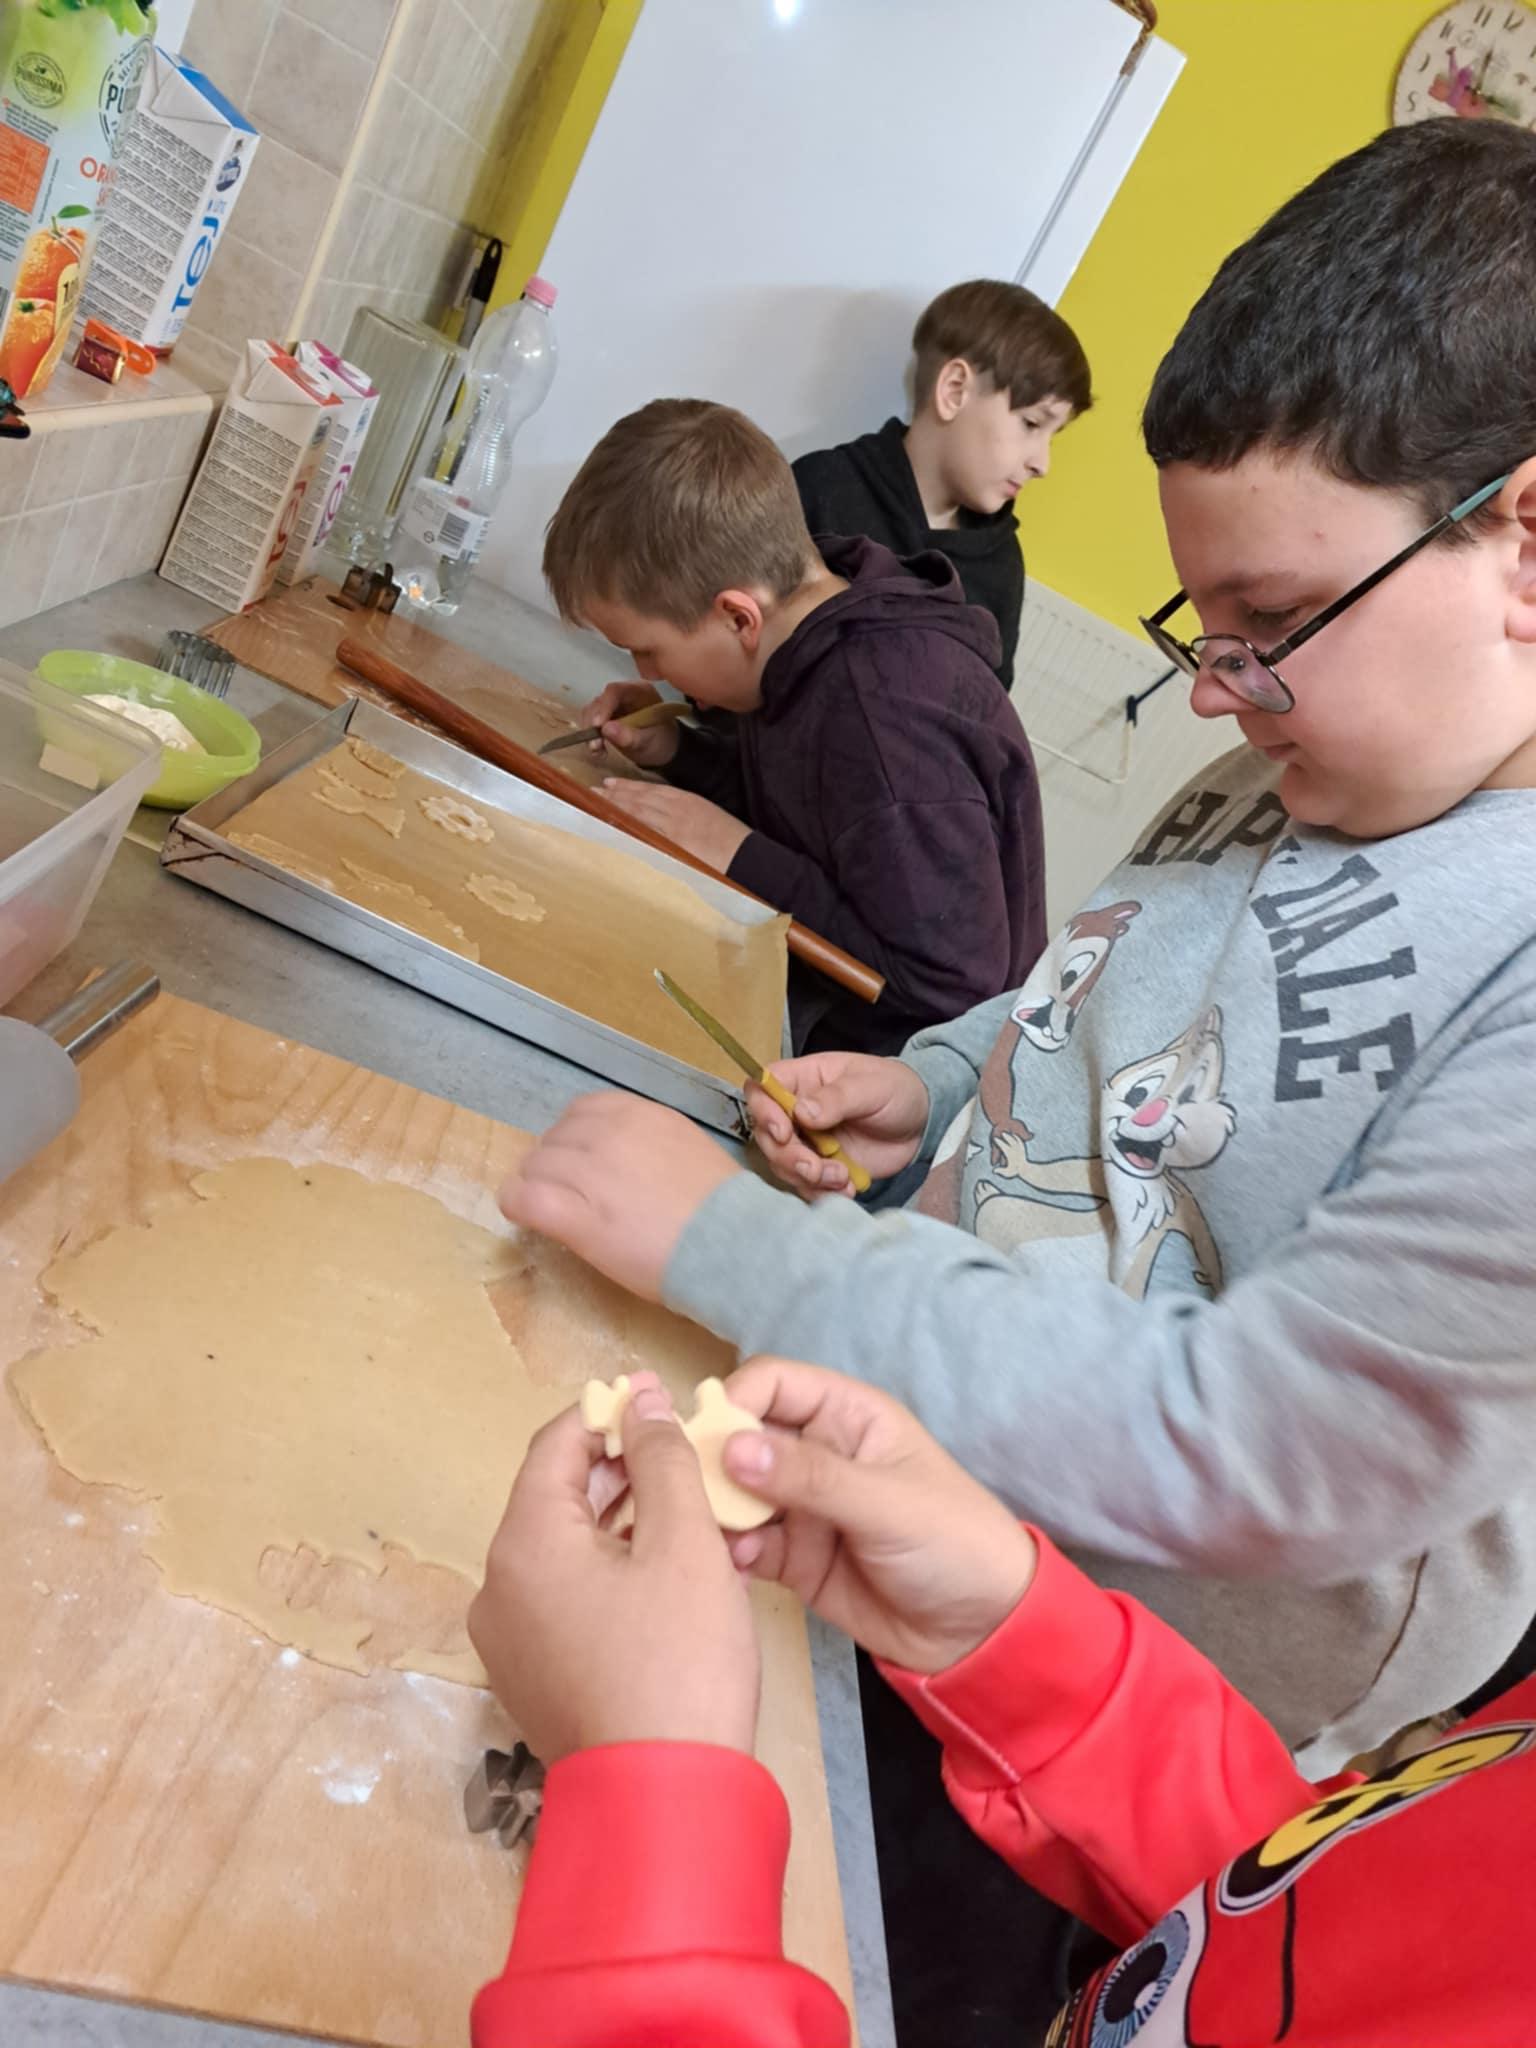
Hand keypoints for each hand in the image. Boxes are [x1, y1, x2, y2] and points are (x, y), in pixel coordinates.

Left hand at [470, 1377, 759, 1758]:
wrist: (663, 1802)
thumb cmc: (679, 1661)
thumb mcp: (684, 1543)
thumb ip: (662, 1458)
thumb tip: (643, 1399)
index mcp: (523, 1542)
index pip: (556, 1444)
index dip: (609, 1413)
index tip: (662, 1402)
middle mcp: (497, 1586)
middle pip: (555, 1497)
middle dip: (620, 1469)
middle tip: (684, 1459)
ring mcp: (508, 1640)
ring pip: (562, 1550)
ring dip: (619, 1523)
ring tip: (685, 1514)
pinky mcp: (531, 1679)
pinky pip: (564, 1599)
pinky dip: (607, 1573)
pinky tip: (663, 1577)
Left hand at [499, 1092, 742, 1300]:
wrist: (736, 1247)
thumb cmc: (723, 1209)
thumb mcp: (686, 1148)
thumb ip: (647, 1142)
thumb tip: (620, 1160)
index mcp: (640, 1114)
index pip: (582, 1111)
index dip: (574, 1138)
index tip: (581, 1163)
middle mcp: (610, 1133)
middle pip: (554, 1139)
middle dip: (555, 1164)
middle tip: (568, 1193)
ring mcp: (589, 1172)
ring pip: (535, 1166)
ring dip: (537, 1184)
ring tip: (550, 1209)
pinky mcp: (575, 1215)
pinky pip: (525, 1198)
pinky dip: (517, 1204)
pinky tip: (525, 1215)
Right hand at [579, 681, 662, 757]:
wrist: (663, 749)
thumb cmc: (661, 741)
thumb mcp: (649, 741)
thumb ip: (630, 736)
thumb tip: (606, 729)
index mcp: (639, 691)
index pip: (615, 691)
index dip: (604, 707)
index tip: (597, 726)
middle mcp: (623, 693)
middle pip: (600, 701)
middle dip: (593, 723)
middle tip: (595, 745)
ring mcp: (612, 704)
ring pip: (592, 711)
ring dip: (590, 731)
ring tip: (598, 750)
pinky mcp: (605, 715)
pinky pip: (591, 722)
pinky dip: (591, 736)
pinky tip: (598, 750)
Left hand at [602, 780, 748, 870]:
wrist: (746, 857)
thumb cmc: (734, 843)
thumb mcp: (712, 820)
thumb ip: (691, 818)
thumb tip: (672, 825)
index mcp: (690, 802)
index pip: (654, 791)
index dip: (631, 787)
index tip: (614, 784)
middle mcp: (678, 809)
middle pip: (641, 798)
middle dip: (616, 793)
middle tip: (595, 789)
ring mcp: (673, 826)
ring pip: (637, 810)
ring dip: (614, 804)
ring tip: (596, 799)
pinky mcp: (671, 842)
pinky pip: (642, 829)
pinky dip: (625, 822)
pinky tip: (610, 819)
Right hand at [718, 1360, 1036, 1674]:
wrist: (979, 1633)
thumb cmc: (952, 1543)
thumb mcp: (885, 1504)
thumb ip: (810, 1476)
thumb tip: (730, 1448)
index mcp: (847, 1415)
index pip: (774, 1383)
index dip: (735, 1400)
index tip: (705, 1437)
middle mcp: (816, 1452)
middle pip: (742, 1436)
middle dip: (710, 1458)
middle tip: (687, 1490)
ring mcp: (802, 1506)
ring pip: (736, 1492)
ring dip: (716, 1508)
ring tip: (706, 1533)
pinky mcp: (794, 1557)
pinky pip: (747, 1543)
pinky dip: (732, 1550)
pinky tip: (733, 1565)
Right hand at [747, 1054, 929, 1195]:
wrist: (921, 1124)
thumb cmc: (896, 1091)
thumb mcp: (872, 1086)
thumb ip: (838, 1098)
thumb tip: (802, 1112)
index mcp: (804, 1080)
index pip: (762, 1088)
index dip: (762, 1111)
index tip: (784, 1132)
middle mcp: (797, 1111)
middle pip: (767, 1135)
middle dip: (788, 1157)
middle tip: (816, 1168)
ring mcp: (808, 1142)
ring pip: (783, 1164)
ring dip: (807, 1177)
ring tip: (841, 1177)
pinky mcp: (821, 1167)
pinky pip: (806, 1185)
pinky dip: (822, 1192)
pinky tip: (848, 1188)